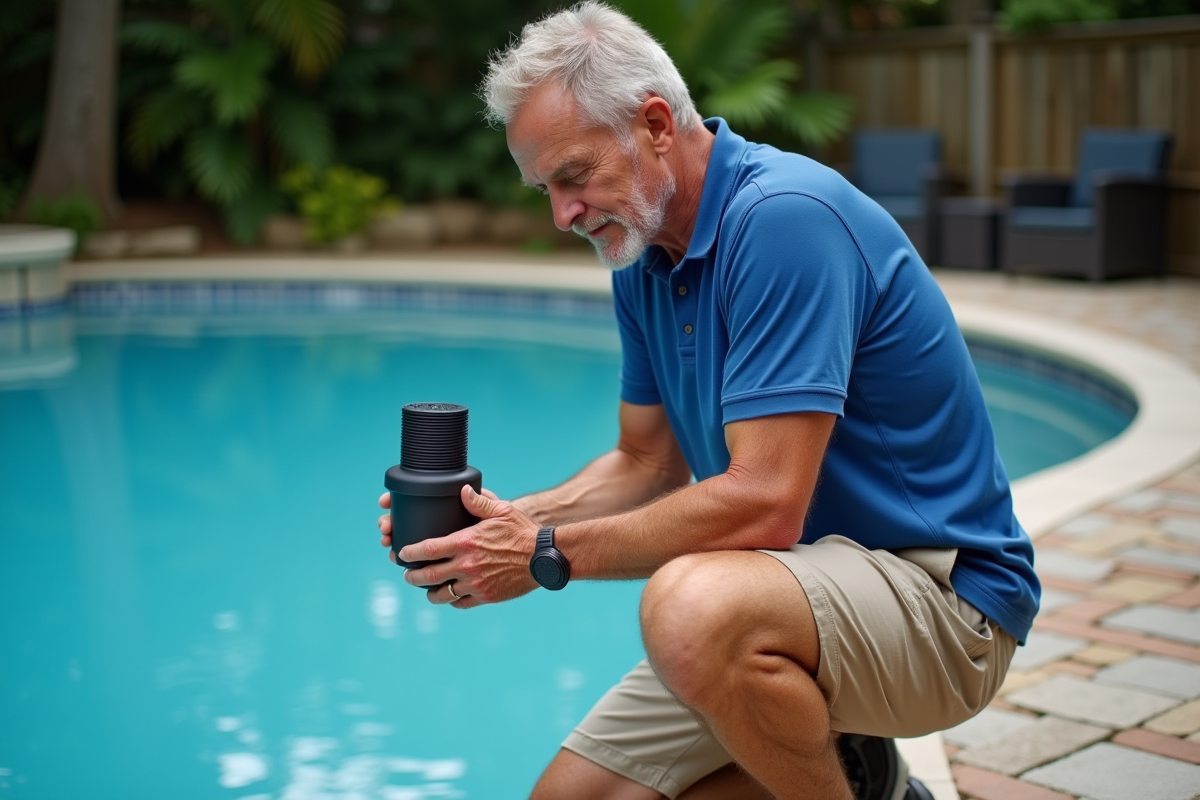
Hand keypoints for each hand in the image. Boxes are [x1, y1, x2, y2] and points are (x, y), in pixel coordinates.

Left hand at [377, 486, 539, 607]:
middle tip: (407, 574)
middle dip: (412, 576)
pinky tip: (450, 595)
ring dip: (429, 592)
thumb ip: (479, 502)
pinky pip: (460, 603)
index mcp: (466, 542)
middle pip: (427, 575)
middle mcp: (466, 565)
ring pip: (441, 594)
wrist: (544, 558)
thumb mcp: (502, 511)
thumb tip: (462, 490)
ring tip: (426, 588)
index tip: (402, 553)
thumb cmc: (522, 531)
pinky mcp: (486, 597)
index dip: (409, 552)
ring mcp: (475, 584)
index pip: (426, 549)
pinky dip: (451, 600)